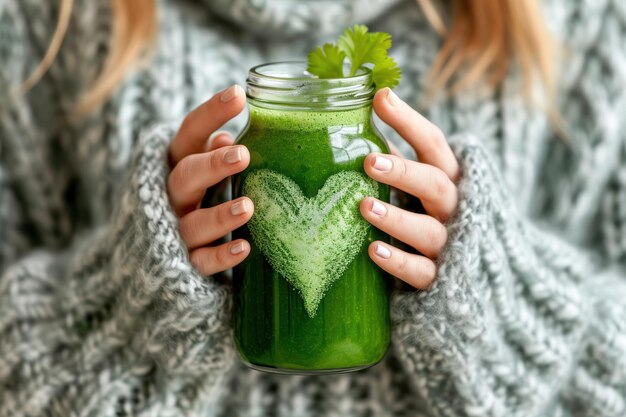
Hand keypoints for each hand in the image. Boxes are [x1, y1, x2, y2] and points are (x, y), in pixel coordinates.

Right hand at [168, 85, 253, 274]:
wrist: (146, 259)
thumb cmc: (189, 203)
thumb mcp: (196, 175)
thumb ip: (209, 156)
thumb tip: (226, 138)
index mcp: (175, 166)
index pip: (188, 135)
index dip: (210, 114)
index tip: (238, 95)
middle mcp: (170, 198)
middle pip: (185, 177)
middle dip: (211, 166)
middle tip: (242, 155)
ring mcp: (175, 233)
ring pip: (193, 224)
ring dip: (219, 215)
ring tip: (248, 207)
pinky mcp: (185, 266)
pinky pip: (201, 262)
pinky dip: (220, 256)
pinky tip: (243, 248)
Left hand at [361, 88, 459, 288]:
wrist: (482, 275)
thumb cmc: (437, 218)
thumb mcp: (422, 187)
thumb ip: (397, 162)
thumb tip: (354, 130)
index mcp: (451, 178)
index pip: (433, 144)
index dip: (409, 121)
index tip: (380, 97)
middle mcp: (455, 208)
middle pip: (436, 184)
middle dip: (404, 172)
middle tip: (369, 161)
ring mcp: (451, 245)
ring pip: (427, 230)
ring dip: (396, 218)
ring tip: (364, 205)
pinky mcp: (441, 279)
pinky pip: (421, 272)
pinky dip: (398, 261)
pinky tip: (373, 250)